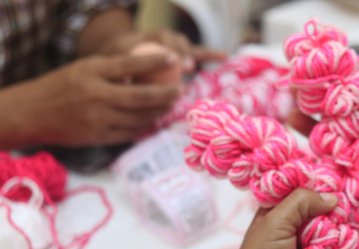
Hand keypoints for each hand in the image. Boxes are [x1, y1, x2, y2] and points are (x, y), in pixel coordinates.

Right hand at [22, 54, 180, 146]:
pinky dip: (146, 126)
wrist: (33, 114)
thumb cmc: (62, 87)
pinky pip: (130, 132)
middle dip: (166, 94)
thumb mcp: (84, 69)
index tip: (174, 59)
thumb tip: (149, 71)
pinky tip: (155, 119)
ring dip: (160, 111)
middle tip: (181, 90)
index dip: (154, 62)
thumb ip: (113, 71)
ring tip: (171, 104)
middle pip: (140, 97)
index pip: (129, 65)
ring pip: (139, 117)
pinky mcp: (99, 137)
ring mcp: (98, 119)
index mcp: (90, 72)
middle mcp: (95, 96)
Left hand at [101, 29, 225, 71]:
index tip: (171, 61)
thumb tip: (125, 84)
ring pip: (187, 46)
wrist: (122, 54)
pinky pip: (199, 53)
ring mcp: (174, 44)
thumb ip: (122, 72)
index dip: (167, 49)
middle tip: (186, 67)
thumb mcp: (115, 64)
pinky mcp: (183, 53)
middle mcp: (163, 37)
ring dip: (192, 55)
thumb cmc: (117, 65)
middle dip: (182, 52)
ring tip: (190, 68)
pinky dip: (211, 54)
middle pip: (177, 40)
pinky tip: (225, 56)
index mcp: (145, 37)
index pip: (160, 39)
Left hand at [219, 189, 337, 248]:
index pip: (303, 196)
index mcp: (277, 215)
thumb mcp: (275, 221)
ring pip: (334, 236)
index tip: (336, 189)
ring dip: (335, 240)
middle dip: (331, 218)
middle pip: (323, 215)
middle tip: (337, 219)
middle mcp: (294, 232)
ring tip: (335, 242)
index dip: (318, 192)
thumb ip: (301, 201)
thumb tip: (333, 197)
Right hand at [289, 87, 358, 221]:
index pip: (356, 93)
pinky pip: (336, 166)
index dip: (338, 83)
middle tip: (294, 94)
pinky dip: (319, 158)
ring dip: (311, 127)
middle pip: (337, 114)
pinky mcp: (358, 176)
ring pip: (331, 137)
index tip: (318, 75)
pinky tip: (303, 150)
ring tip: (291, 116)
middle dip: (315, 103)